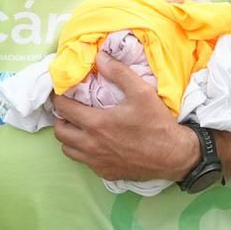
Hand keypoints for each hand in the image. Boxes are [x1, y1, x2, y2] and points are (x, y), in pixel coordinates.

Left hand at [50, 56, 200, 181]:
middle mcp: (91, 145)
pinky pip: (84, 162)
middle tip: (69, 110)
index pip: (64, 109)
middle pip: (60, 132)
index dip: (58, 98)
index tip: (60, 92)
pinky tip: (95, 143)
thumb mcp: (141, 92)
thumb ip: (119, 72)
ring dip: (69, 137)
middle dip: (60, 119)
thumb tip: (100, 57)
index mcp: (96, 123)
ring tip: (79, 127)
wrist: (172, 155)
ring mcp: (97, 162)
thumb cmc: (156, 123)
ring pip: (68, 150)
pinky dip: (82, 152)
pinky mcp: (105, 173)